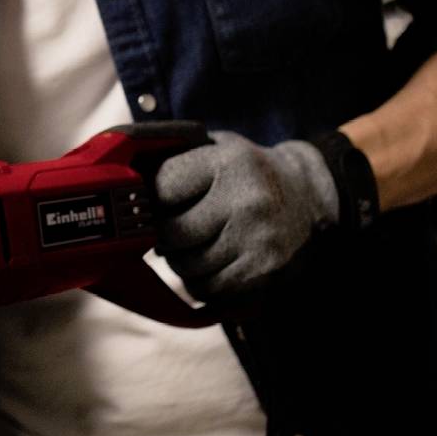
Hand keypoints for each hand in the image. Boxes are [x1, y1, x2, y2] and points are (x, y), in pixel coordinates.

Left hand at [152, 131, 338, 302]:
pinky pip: (209, 288)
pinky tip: (213, 261)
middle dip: (162, 235)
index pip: (162, 188)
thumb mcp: (218, 147)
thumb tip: (124, 179)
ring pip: (186, 266)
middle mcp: (245, 201)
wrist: (312, 195)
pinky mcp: (265, 271)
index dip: (151, 199)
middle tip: (170, 230)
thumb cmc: (249, 171)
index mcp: (228, 162)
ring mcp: (258, 239)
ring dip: (181, 260)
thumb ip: (175, 156)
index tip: (155, 202)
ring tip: (195, 244)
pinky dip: (201, 280)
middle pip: (171, 234)